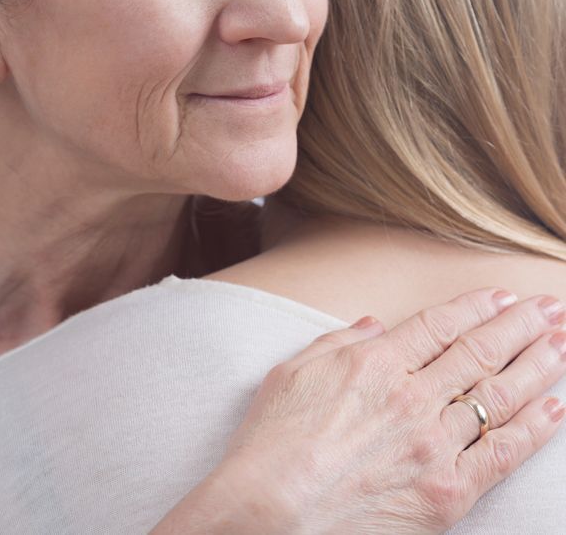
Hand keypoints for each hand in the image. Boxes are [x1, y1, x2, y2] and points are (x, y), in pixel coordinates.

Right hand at [214, 288, 565, 533]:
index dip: (477, 307)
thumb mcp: (294, 370)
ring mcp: (433, 444)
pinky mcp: (446, 492)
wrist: (270, 511)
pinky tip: (556, 407)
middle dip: (520, 326)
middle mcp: (412, 396)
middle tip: (550, 307)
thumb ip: (341, 340)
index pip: (441, 325)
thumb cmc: (273, 439)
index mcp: (376, 363)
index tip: (503, 296)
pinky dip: (534, 429)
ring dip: (537, 365)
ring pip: (499, 395)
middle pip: (479, 352)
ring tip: (562, 343)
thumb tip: (378, 325)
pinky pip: (501, 454)